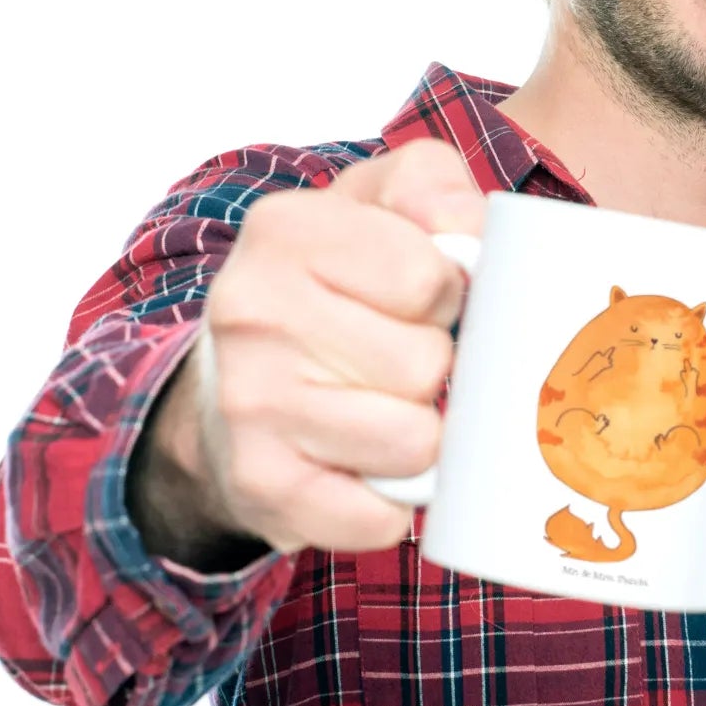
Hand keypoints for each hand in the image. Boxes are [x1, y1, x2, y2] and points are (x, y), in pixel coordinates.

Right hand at [130, 138, 484, 561]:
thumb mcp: (381, 204)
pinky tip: (362, 465)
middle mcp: (251, 311)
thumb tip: (471, 238)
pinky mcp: (260, 486)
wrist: (234, 386)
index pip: (430, 278)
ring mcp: (249, 404)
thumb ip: (435, 188)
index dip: (446, 295)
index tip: (414, 298)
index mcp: (285, 229)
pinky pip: (381, 517)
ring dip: (419, 434)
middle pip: (427, 364)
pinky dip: (391, 502)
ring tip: (381, 406)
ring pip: (415, 443)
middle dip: (433, 366)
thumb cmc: (335, 286)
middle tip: (393, 357)